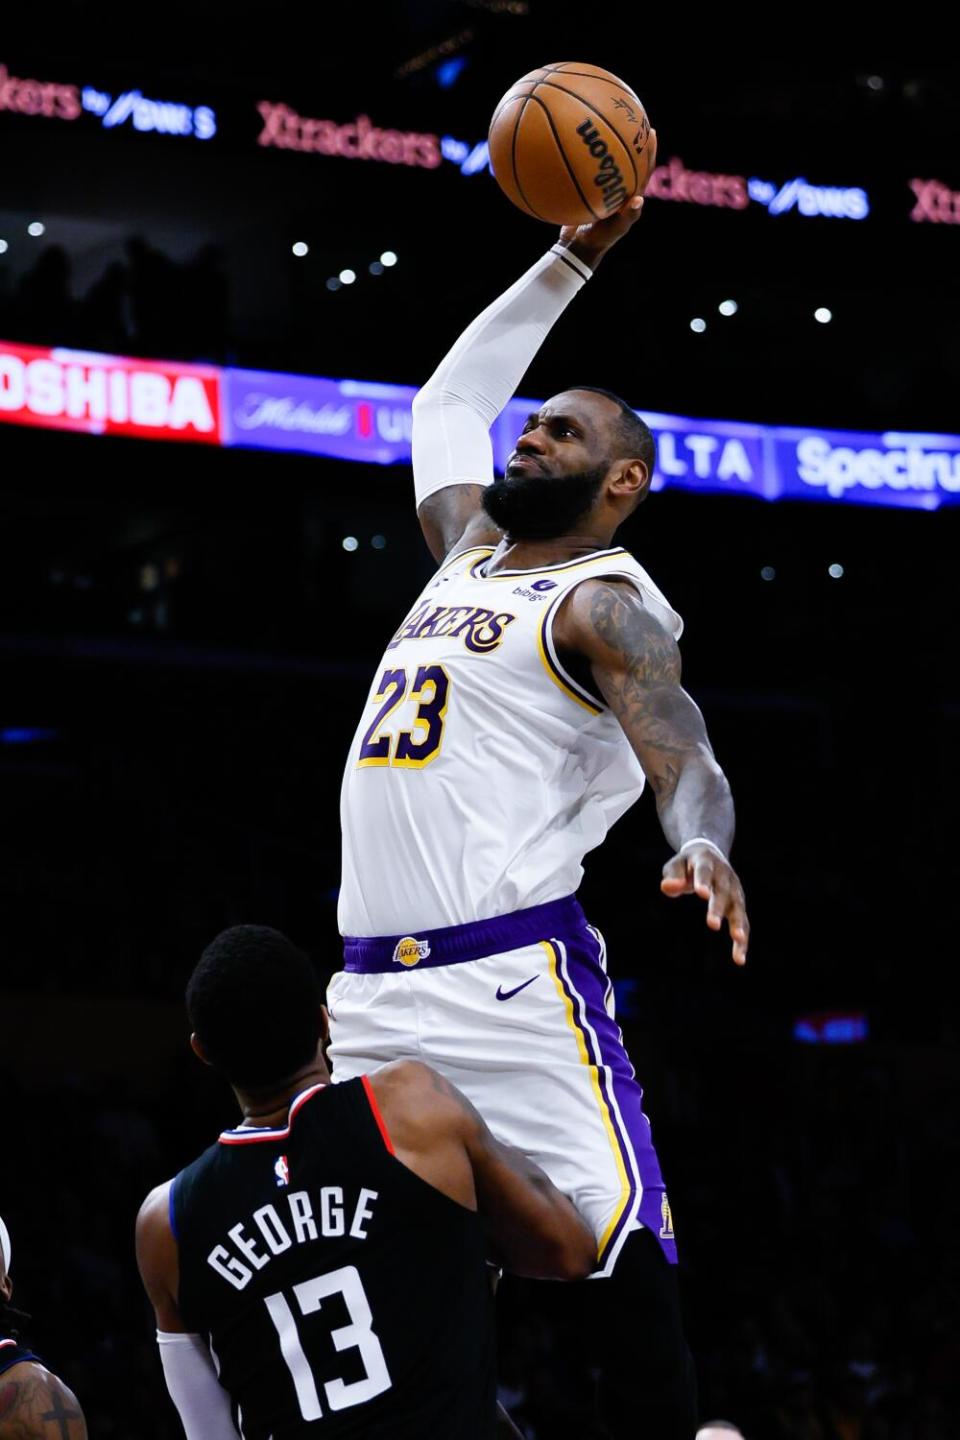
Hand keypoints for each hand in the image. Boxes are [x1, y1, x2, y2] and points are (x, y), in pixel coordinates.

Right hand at [558, 128, 656, 268]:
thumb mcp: (615, 230)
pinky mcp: (586, 188)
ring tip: (600, 120)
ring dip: (604, 141)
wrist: (578, 247)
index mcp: (630, 192)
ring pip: (605, 159)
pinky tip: (570, 143)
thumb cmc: (600, 241)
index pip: (644, 166)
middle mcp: (618, 186)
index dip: (649, 149)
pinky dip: (580, 157)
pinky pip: (584, 168)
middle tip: (629, 116)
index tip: (650, 130)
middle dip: (629, 137)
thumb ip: (627, 217)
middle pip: (627, 156)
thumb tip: (639, 201)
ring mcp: (602, 186)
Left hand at [660, 842, 749, 965]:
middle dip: (718, 908)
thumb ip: (672, 876)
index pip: (705, 872)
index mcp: (707, 863)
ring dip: (738, 924)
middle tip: (712, 924)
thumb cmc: (688, 865)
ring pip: (738, 908)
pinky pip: (742, 922)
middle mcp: (725, 876)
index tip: (701, 893)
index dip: (703, 882)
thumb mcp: (676, 865)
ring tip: (738, 939)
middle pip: (723, 892)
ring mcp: (734, 890)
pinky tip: (739, 958)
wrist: (709, 855)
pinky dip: (742, 940)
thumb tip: (667, 887)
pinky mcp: (738, 904)